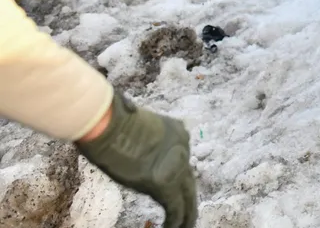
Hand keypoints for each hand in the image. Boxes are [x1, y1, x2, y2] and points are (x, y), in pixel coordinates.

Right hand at [77, 92, 196, 227]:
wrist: (109, 123)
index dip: (178, 180)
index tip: (173, 192)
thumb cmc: (112, 122)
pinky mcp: (165, 183)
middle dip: (189, 201)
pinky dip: (175, 220)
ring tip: (184, 227)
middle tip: (189, 217)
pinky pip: (175, 207)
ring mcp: (176, 165)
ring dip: (185, 215)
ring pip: (187, 196)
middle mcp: (183, 148)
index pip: (181, 162)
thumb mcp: (139, 129)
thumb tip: (141, 158)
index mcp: (177, 134)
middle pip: (190, 181)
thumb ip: (147, 144)